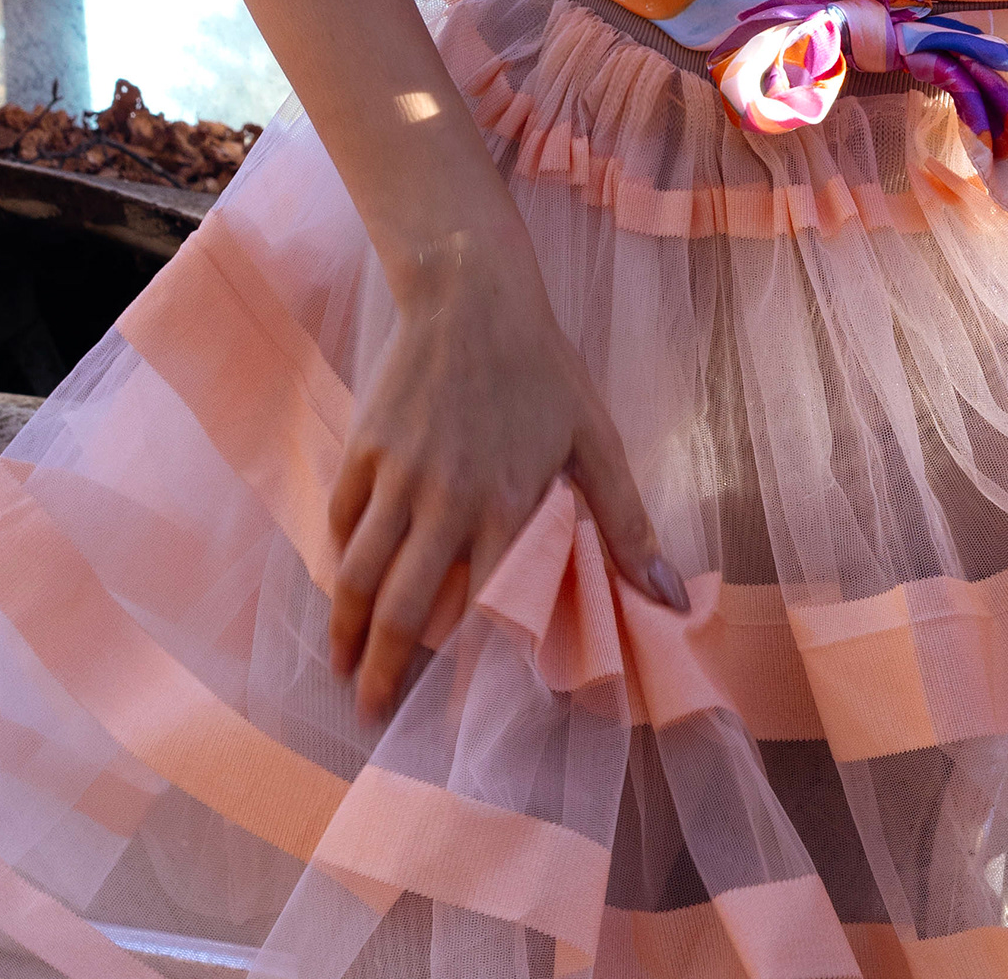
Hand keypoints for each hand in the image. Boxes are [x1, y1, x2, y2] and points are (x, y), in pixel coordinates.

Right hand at [326, 211, 687, 717]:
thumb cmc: (542, 366)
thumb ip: (626, 522)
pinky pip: (341, 518)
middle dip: (384, 672)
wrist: (471, 292)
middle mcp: (446, 501)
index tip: (455, 717)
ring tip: (342, 669)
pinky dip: (337, 560)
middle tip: (371, 717)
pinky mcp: (364, 447)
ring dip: (346, 631)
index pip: (485, 612)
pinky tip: (340, 588)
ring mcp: (397, 475)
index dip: (468, 669)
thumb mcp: (595, 438)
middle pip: (404, 608)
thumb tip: (670, 597)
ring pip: (359, 572)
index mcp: (507, 506)